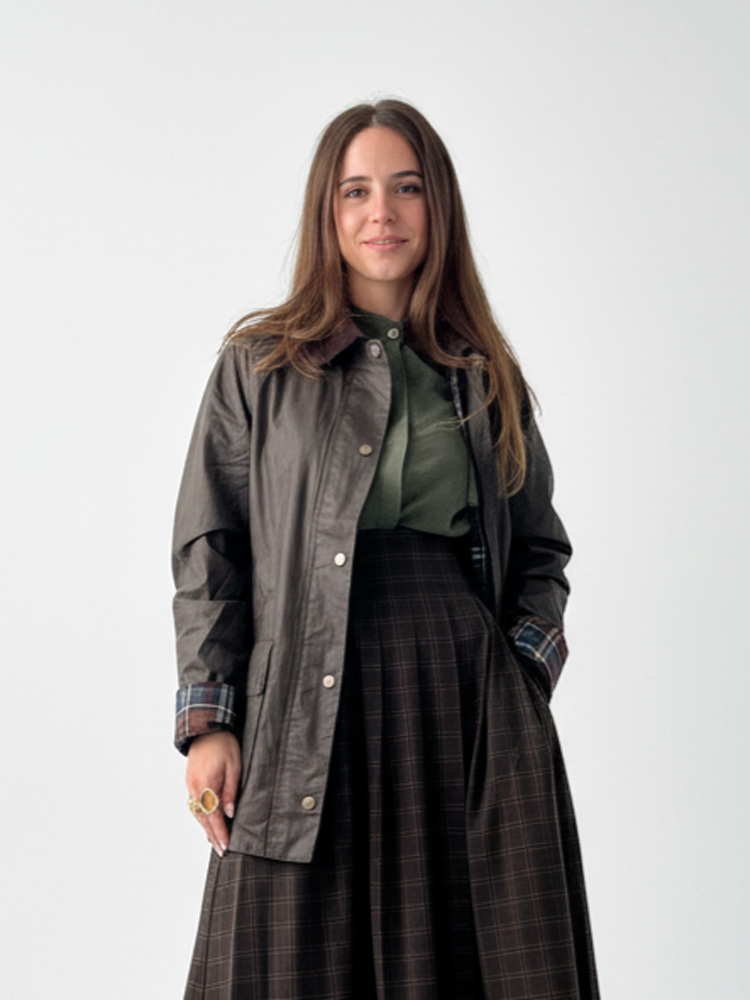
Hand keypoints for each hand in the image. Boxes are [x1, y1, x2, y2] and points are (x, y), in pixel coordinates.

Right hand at [186, 731, 240, 856]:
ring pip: (198, 814)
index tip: (226, 846)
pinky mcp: (190, 783)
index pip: (214, 816)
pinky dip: (202, 817)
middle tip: (222, 852)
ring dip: (207, 829)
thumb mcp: (234, 766)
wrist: (206, 729)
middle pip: (204, 819)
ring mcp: (191, 786)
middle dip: (213, 837)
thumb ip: (230, 791)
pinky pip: (196, 805)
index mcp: (206, 785)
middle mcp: (195, 788)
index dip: (220, 833)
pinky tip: (208, 823)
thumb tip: (230, 813)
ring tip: (216, 843)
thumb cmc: (223, 745)